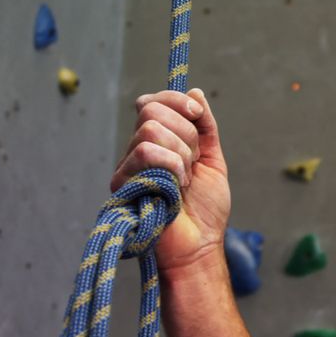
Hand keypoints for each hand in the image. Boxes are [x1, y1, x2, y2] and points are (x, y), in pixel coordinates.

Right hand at [111, 89, 229, 275]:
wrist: (200, 244)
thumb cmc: (206, 209)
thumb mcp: (212, 159)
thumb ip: (204, 126)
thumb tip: (194, 92)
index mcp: (158, 143)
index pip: (153, 102)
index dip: (176, 101)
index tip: (197, 115)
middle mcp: (138, 150)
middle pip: (151, 110)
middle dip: (185, 132)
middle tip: (193, 162)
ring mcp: (128, 166)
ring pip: (149, 130)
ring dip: (180, 152)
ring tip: (185, 179)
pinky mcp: (123, 183)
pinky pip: (145, 152)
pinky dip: (171, 165)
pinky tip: (176, 188)